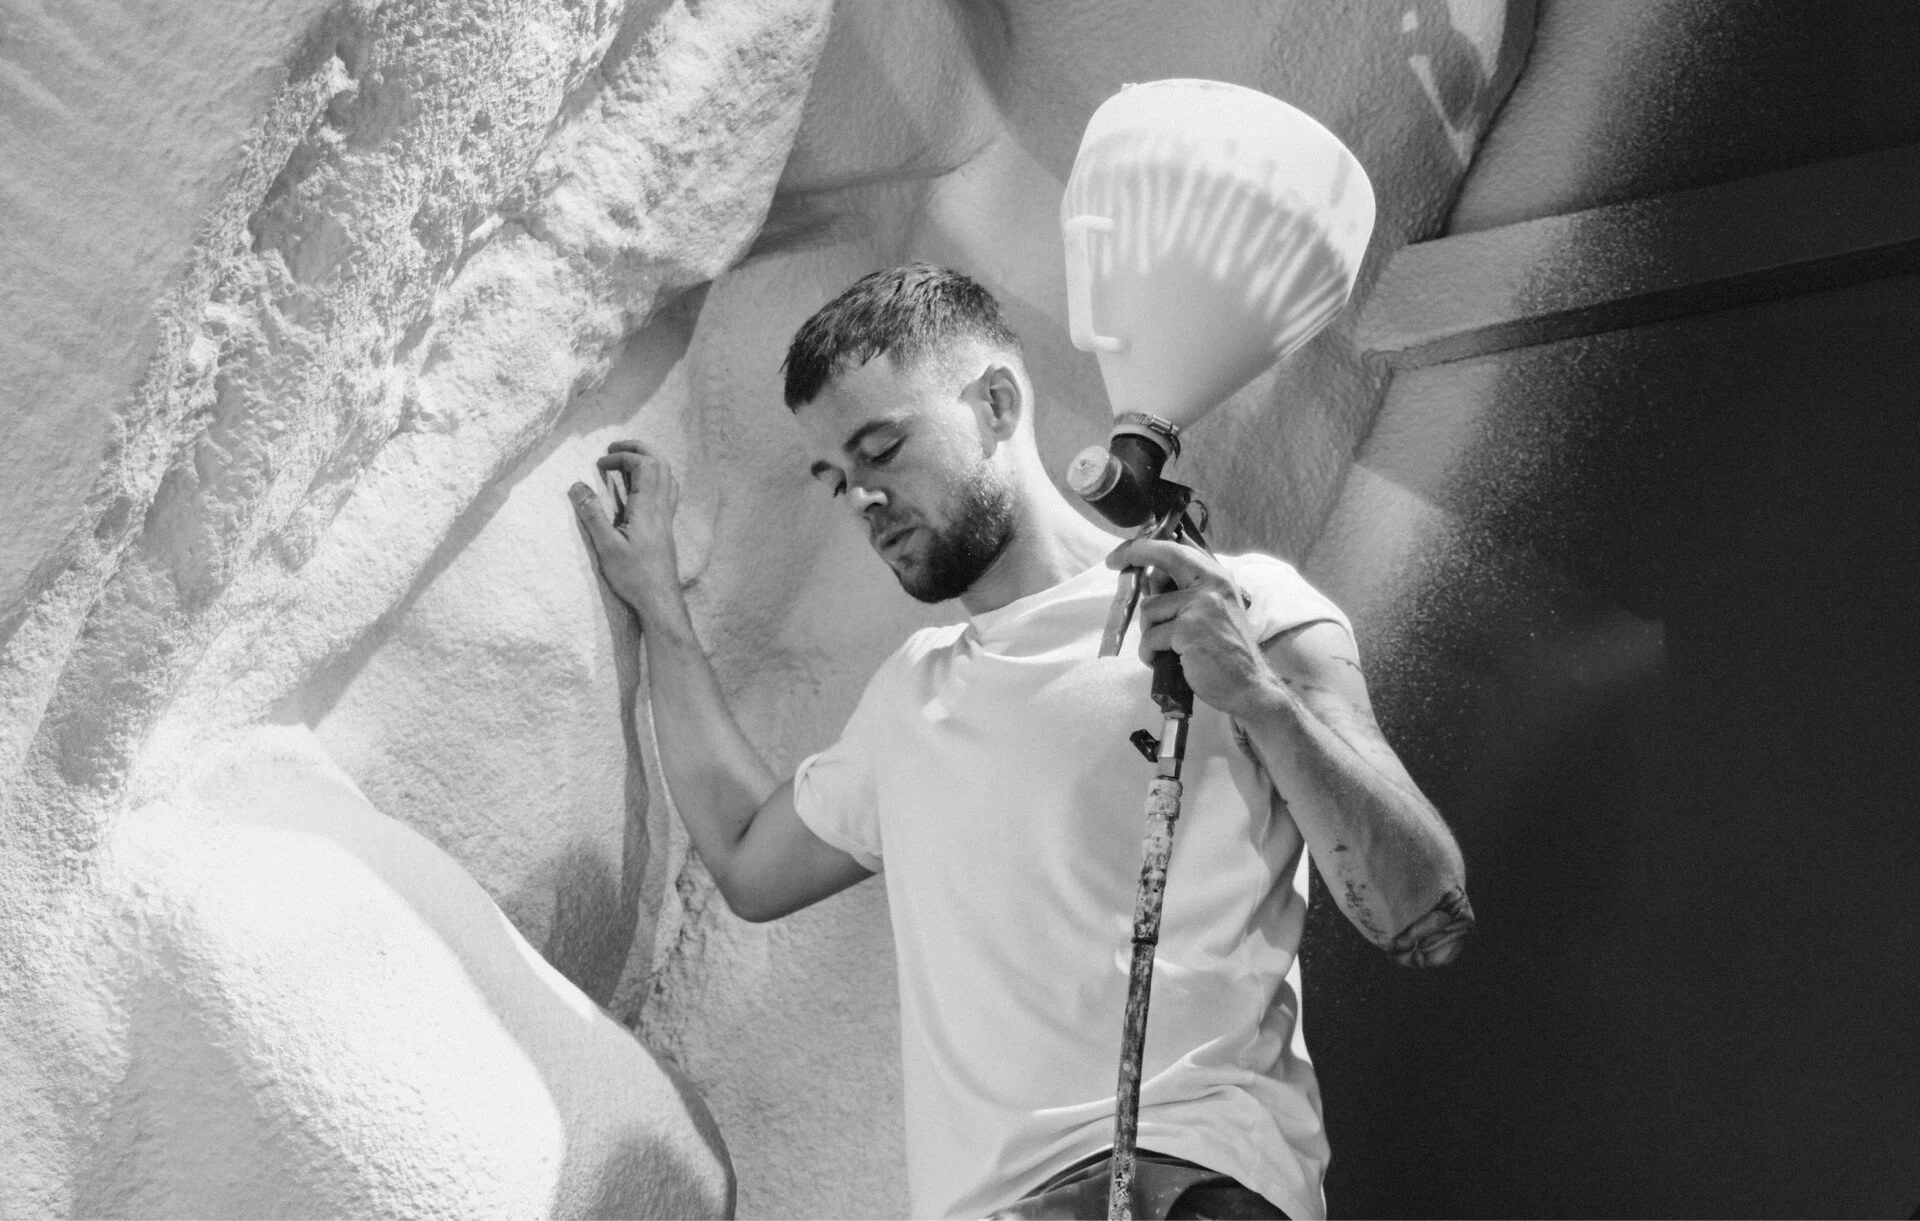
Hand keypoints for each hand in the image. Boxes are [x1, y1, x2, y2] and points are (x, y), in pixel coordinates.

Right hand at [570, 440, 682, 619]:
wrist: (660, 600)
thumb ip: (592, 514)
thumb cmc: (634, 577)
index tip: (600, 463)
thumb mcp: (606, 547)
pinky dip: (655, 478)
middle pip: (660, 463)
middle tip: (614, 449)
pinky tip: (640, 488)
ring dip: (648, 461)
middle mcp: (662, 508)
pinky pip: (668, 491)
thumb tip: (576, 486)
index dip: (622, 456)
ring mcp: (667, 517)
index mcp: (647, 508)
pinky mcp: (667, 527)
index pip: (644, 465)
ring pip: (667, 476)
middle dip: (638, 449)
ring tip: (625, 463)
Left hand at [1107, 537, 1277, 721]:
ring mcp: (1200, 606)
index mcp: (1218, 578)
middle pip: (1164, 558)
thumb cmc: (1225, 652)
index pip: (1179, 550)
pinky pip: (1150, 637)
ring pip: (1150, 608)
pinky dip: (1149, 653)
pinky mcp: (1188, 630)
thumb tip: (1150, 581)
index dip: (1148, 545)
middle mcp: (1212, 585)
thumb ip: (1187, 593)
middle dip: (1132, 555)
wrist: (1247, 685)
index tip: (1126, 549)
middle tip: (1112, 562)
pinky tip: (1162, 662)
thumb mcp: (1212, 612)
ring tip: (1165, 649)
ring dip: (1149, 632)